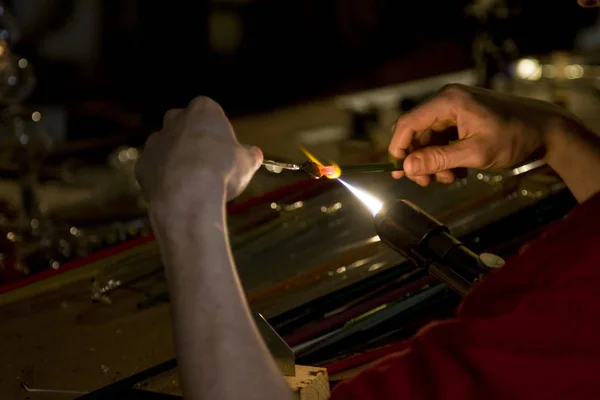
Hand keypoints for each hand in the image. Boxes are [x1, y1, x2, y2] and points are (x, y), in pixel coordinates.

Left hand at [135, 96, 262, 211]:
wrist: (188, 194)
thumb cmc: (222, 170)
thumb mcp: (247, 163)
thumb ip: (250, 155)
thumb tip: (255, 155)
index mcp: (203, 109)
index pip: (211, 112)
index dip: (219, 132)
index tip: (227, 150)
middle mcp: (175, 119)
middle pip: (184, 125)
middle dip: (194, 141)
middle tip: (210, 163)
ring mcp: (156, 141)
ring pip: (168, 147)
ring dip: (178, 160)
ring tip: (194, 183)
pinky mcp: (143, 164)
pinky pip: (155, 169)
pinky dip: (164, 178)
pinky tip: (178, 193)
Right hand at [389, 84, 571, 185]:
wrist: (546, 130)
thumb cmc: (514, 137)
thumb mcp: (475, 153)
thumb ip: (438, 159)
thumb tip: (407, 167)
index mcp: (449, 101)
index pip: (408, 123)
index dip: (398, 148)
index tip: (398, 172)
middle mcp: (448, 101)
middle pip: (416, 133)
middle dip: (419, 160)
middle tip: (427, 182)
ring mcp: (455, 109)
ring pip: (428, 140)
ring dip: (434, 163)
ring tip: (450, 178)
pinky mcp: (462, 118)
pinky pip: (442, 140)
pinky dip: (445, 158)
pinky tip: (458, 171)